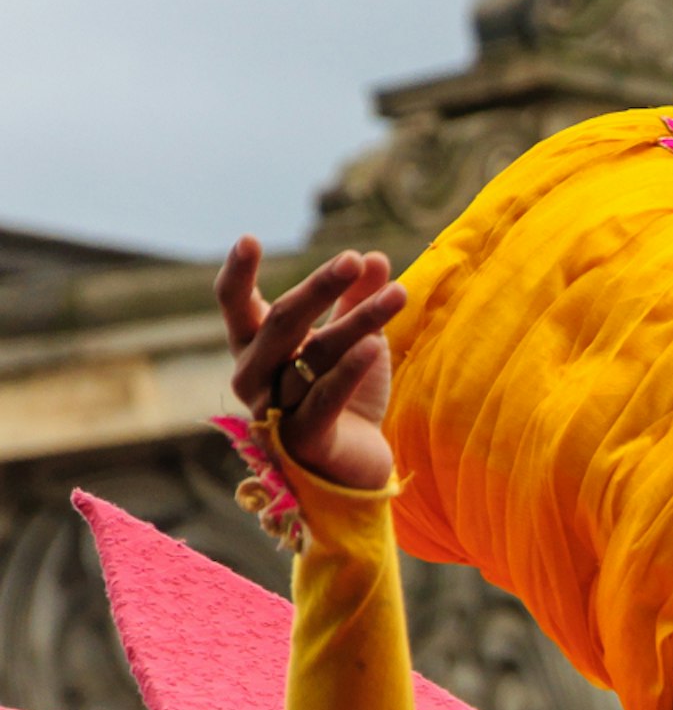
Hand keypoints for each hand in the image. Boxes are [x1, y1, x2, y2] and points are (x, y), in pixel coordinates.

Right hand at [215, 237, 406, 491]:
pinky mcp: (304, 439)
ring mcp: (274, 410)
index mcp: (254, 348)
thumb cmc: (344, 399)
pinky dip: (351, 370)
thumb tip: (373, 257)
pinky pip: (327, 397)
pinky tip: (377, 344)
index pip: (235, 305)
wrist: (354, 469)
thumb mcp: (351, 343)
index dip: (238, 275)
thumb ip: (356, 301)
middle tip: (352, 259)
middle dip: (319, 288)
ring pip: (315, 355)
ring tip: (399, 295)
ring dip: (361, 321)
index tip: (249, 240)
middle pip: (282, 323)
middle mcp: (253, 378)